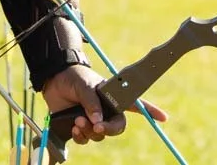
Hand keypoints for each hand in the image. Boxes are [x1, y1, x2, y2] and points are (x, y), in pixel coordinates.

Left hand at [43, 65, 165, 145]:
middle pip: (117, 127)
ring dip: (90, 132)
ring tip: (77, 120)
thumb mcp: (84, 84)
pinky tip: (74, 128)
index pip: (135, 104)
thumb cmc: (73, 77)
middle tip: (98, 127)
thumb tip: (98, 122)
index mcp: (112, 97)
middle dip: (109, 130)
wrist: (52, 79)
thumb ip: (92, 102)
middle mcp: (105, 110)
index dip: (150, 111)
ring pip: (99, 136)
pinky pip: (84, 139)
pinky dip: (80, 137)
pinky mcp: (79, 127)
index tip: (164, 117)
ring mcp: (92, 120)